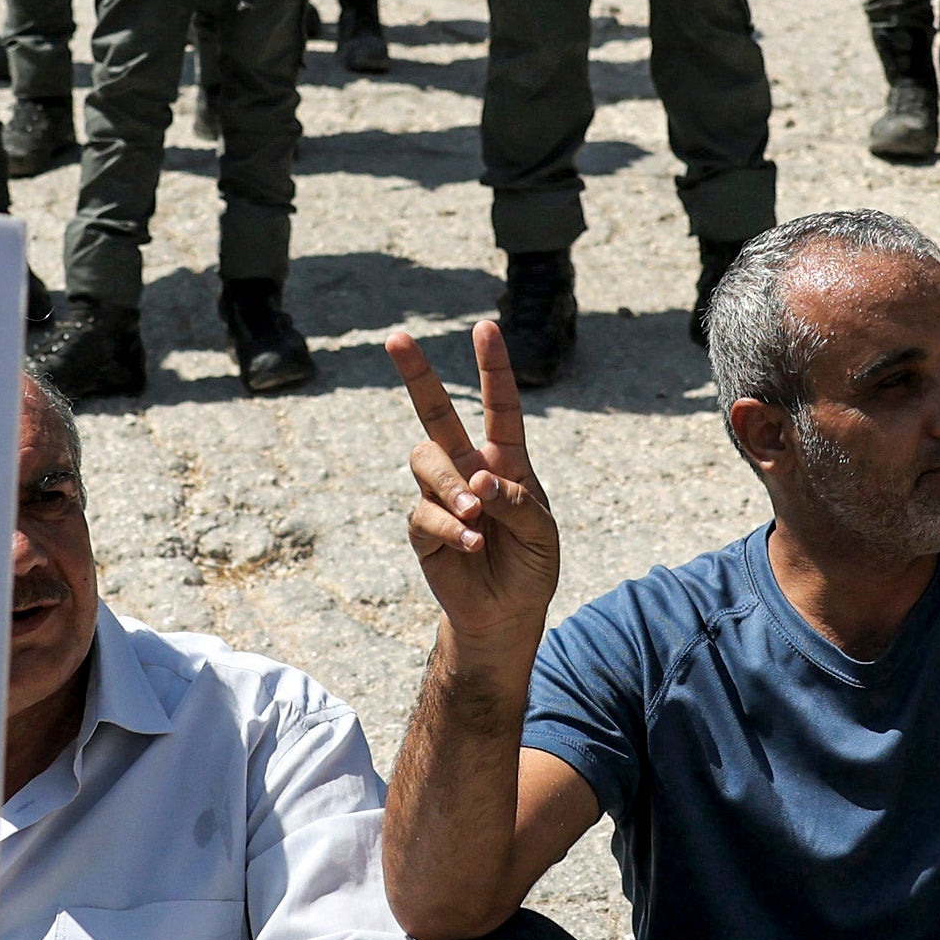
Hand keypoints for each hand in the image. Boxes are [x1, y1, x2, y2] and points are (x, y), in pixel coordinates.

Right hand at [387, 321, 559, 664]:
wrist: (507, 613)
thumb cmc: (531, 565)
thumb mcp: (543, 533)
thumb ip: (518, 503)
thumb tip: (480, 480)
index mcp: (506, 460)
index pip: (498, 406)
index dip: (492, 367)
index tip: (484, 327)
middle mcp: (468, 468)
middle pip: (435, 413)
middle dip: (416, 374)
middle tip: (396, 337)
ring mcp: (441, 496)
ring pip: (426, 461)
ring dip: (450, 483)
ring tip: (475, 513)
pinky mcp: (423, 528)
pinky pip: (423, 512)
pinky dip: (451, 526)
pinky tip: (473, 543)